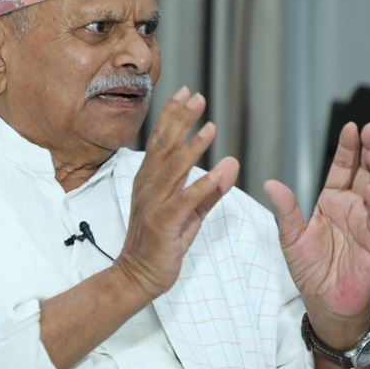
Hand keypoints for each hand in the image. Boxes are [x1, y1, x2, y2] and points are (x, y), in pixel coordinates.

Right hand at [114, 86, 239, 299]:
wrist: (137, 275)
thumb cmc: (161, 242)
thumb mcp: (190, 211)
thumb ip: (211, 188)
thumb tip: (231, 163)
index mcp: (151, 180)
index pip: (162, 141)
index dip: (173, 116)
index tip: (187, 93)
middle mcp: (149, 186)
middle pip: (165, 147)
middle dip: (181, 120)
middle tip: (198, 97)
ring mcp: (154, 204)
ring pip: (174, 170)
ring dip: (192, 148)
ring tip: (210, 128)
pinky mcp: (163, 224)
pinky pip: (184, 202)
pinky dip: (201, 187)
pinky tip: (217, 174)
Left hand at [264, 122, 369, 347]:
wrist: (323, 302)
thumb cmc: (309, 269)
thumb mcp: (290, 236)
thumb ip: (285, 210)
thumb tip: (270, 182)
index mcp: (332, 201)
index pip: (343, 168)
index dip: (348, 149)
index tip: (351, 127)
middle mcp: (352, 208)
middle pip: (365, 172)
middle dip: (368, 150)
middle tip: (368, 129)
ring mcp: (366, 223)